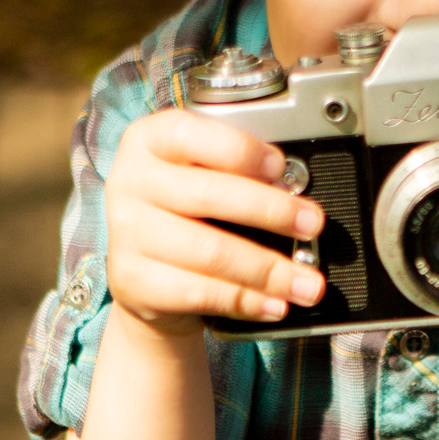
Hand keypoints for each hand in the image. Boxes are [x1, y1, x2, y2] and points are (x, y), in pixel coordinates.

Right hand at [105, 111, 325, 335]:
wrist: (143, 272)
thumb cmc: (185, 212)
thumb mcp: (200, 173)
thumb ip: (238, 172)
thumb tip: (298, 196)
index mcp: (149, 140)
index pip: (194, 135)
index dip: (243, 151)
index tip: (282, 169)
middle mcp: (130, 181)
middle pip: (209, 194)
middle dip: (272, 211)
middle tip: (312, 224)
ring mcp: (126, 232)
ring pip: (211, 252)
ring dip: (269, 270)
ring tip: (307, 282)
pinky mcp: (132, 280)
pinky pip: (200, 292)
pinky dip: (246, 300)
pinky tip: (273, 304)